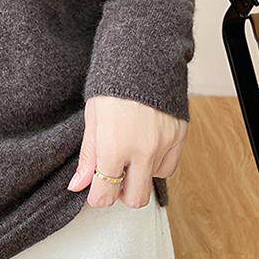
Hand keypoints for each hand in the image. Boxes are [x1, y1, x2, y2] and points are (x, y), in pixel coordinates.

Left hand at [67, 95, 186, 207]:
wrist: (142, 59)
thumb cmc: (112, 86)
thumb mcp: (92, 120)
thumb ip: (88, 157)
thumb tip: (78, 185)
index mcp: (114, 147)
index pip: (105, 194)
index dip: (98, 197)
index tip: (96, 191)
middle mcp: (142, 151)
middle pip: (135, 199)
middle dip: (122, 194)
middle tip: (114, 177)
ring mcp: (164, 145)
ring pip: (152, 182)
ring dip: (140, 175)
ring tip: (130, 152)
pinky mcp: (180, 137)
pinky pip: (169, 166)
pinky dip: (157, 163)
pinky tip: (146, 146)